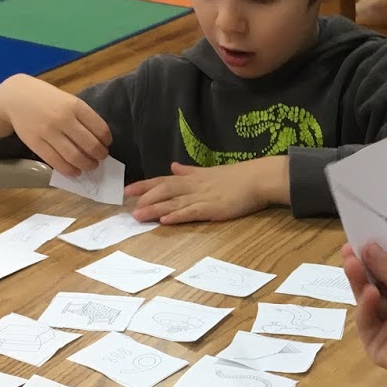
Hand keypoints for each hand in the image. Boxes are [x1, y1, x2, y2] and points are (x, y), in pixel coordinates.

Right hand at [0, 74, 110, 178]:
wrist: (16, 97)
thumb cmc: (48, 100)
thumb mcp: (68, 100)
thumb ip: (83, 117)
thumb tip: (100, 141)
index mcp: (75, 106)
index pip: (100, 129)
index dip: (106, 141)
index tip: (106, 144)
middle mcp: (63, 118)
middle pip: (90, 145)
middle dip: (100, 155)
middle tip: (100, 158)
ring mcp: (48, 132)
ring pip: (75, 156)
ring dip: (87, 165)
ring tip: (90, 166)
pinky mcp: (36, 143)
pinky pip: (56, 162)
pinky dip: (70, 170)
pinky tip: (75, 171)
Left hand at [123, 158, 283, 223]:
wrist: (258, 179)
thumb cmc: (237, 176)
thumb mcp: (209, 171)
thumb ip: (190, 171)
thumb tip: (174, 166)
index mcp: (193, 178)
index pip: (164, 180)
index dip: (145, 185)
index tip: (128, 189)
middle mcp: (194, 186)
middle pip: (165, 190)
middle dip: (145, 197)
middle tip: (127, 206)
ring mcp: (203, 197)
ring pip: (175, 202)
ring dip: (155, 209)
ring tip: (138, 216)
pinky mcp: (214, 209)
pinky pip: (192, 212)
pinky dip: (178, 216)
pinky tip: (166, 220)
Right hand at [342, 241, 386, 386]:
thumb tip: (368, 247)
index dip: (378, 254)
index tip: (363, 237)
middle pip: (375, 283)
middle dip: (362, 266)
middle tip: (349, 249)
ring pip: (366, 300)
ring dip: (359, 282)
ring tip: (352, 263)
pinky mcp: (377, 344)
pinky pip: (367, 323)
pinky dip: (366, 307)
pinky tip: (370, 293)